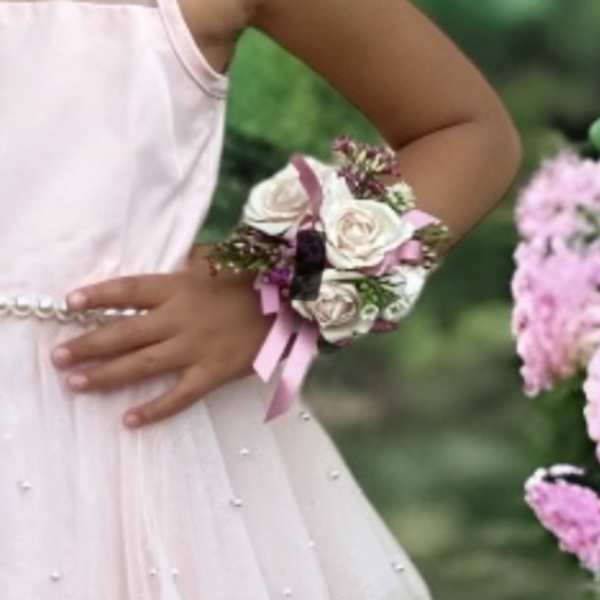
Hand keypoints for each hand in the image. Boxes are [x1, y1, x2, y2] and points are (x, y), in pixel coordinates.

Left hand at [50, 243, 273, 428]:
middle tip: (58, 357)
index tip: (70, 303)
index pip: (129, 289)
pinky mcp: (214, 372)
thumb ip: (193, 262)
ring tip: (76, 383)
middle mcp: (180, 317)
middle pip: (124, 332)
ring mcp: (196, 347)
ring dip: (106, 375)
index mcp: (180, 286)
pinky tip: (130, 420)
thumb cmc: (255, 281)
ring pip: (142, 364)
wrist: (293, 304)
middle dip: (87, 344)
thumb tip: (179, 260)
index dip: (98, 296)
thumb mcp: (221, 261)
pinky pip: (180, 395)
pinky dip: (155, 409)